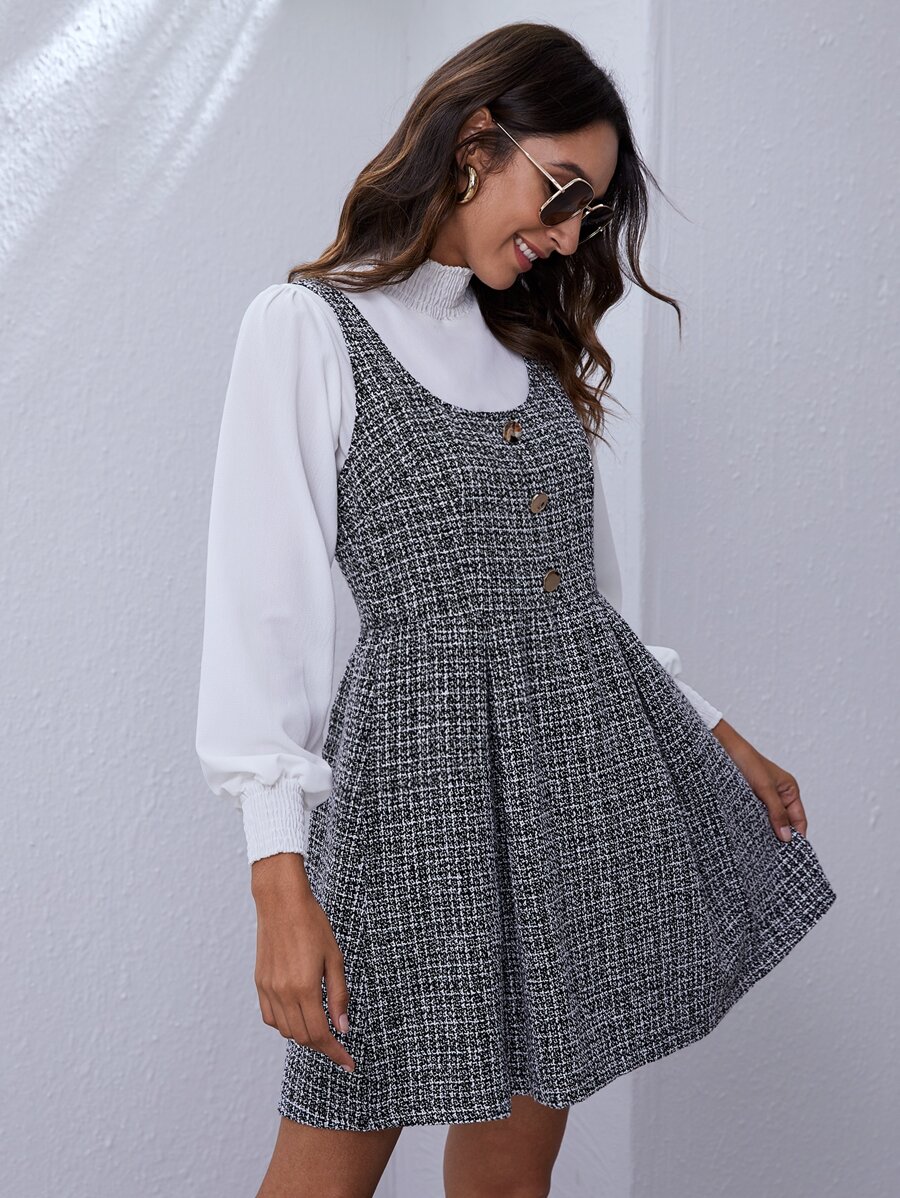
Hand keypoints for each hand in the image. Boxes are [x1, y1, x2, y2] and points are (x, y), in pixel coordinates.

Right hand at [250, 853, 355, 1072]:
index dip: (336, 1053)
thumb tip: (343, 1028)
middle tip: (339, 1042)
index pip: (320, 1035)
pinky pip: (270, 1017)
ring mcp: (268, 989)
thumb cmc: (313, 925)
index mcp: (305, 988)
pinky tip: (298, 1014)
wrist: (281, 902)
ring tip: (321, 1027)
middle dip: (323, 1046)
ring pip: (285, 1030)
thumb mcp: (335, 958)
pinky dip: (285, 1024)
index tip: (349, 1064)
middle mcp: (283, 993)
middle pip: (303, 1037)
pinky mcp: (260, 983)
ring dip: (304, 1035)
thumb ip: (339, 996)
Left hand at [711, 719, 807, 842]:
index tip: (789, 854)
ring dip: (765, 833)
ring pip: (768, 822)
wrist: (721, 748)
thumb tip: (787, 838)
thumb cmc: (747, 760)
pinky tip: (748, 838)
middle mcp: (778, 796)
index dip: (796, 837)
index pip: (799, 820)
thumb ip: (776, 812)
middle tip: (773, 857)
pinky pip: (754, 818)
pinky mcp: (747, 801)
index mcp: (789, 790)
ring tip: (760, 851)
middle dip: (779, 838)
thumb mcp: (764, 788)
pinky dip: (753, 827)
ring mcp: (762, 799)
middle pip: (784, 824)